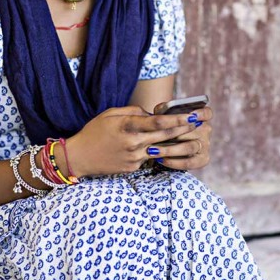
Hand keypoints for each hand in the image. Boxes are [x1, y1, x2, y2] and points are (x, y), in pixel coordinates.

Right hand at [65, 106, 199, 175]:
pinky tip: (168, 148)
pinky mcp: (133, 168)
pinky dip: (158, 152)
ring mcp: (134, 157)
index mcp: (127, 126)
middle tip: (200, 122)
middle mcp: (133, 143)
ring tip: (192, 137)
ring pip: (162, 150)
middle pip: (165, 136)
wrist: (79, 157)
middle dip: (184, 129)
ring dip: (178, 143)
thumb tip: (152, 114)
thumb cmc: (95, 131)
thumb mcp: (111, 114)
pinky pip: (150, 158)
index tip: (191, 115)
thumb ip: (134, 112)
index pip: (158, 122)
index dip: (177, 119)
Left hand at [153, 106, 212, 170]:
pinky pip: (189, 162)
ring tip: (153, 150)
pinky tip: (161, 159)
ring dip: (169, 150)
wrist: (165, 142)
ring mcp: (205, 145)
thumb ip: (163, 110)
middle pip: (193, 131)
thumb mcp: (164, 115)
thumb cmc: (166, 125)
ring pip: (189, 147)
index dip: (201, 114)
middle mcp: (205, 130)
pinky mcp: (202, 159)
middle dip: (174, 133)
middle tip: (156, 136)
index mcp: (200, 116)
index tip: (191, 116)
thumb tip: (160, 111)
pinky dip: (174, 162)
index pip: (206, 113)